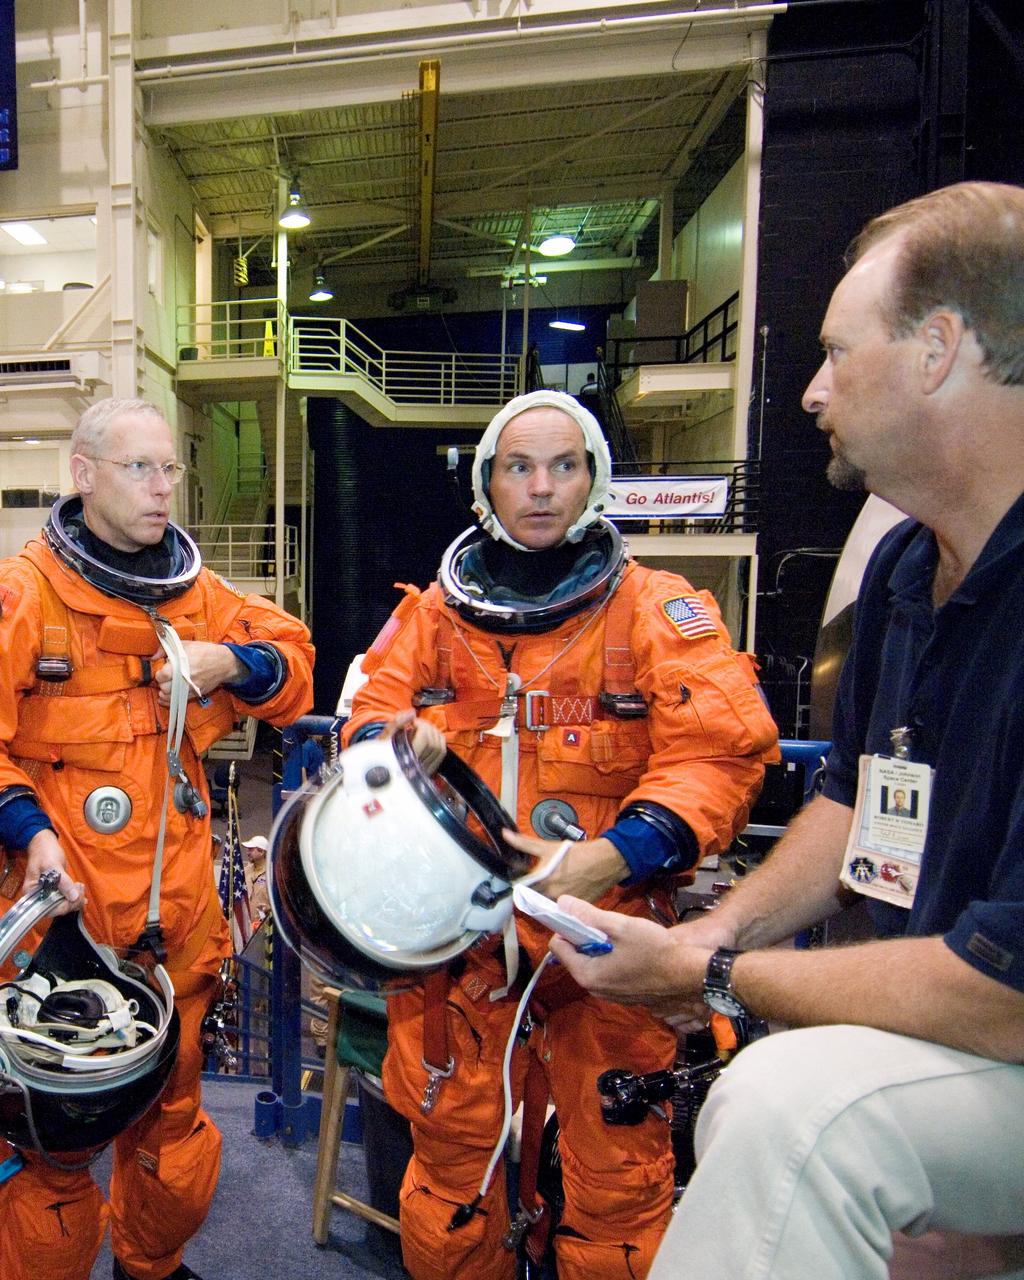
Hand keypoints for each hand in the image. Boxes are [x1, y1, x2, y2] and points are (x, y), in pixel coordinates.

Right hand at [22, 829, 84, 914]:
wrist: (44, 843)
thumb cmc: (44, 852)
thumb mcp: (53, 865)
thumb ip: (63, 881)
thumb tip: (73, 896)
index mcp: (32, 893)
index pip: (49, 909)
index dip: (64, 906)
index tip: (76, 897)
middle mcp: (39, 896)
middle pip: (57, 908)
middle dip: (72, 902)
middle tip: (81, 889)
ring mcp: (47, 893)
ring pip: (63, 904)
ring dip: (75, 899)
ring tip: (81, 887)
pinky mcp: (55, 889)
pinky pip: (65, 898)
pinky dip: (74, 897)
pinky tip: (81, 893)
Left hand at [154, 641, 244, 705]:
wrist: (223, 663)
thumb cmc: (205, 652)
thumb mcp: (185, 644)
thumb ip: (165, 649)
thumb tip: (153, 657)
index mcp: (181, 665)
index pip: (161, 676)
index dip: (159, 673)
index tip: (162, 670)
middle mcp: (185, 679)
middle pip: (164, 688)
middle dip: (162, 683)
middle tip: (165, 678)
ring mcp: (190, 688)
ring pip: (170, 697)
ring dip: (165, 692)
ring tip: (165, 687)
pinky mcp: (195, 694)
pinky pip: (178, 702)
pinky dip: (169, 701)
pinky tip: (166, 696)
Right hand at [382, 709, 446, 774]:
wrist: (379, 770)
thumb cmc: (379, 753)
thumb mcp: (383, 737)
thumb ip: (396, 723)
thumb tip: (412, 712)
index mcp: (405, 759)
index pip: (424, 738)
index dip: (421, 725)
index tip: (412, 722)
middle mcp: (417, 767)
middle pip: (434, 742)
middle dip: (428, 727)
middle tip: (417, 724)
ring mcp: (424, 770)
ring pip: (440, 748)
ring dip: (434, 733)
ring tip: (423, 729)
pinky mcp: (428, 770)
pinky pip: (441, 754)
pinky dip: (439, 741)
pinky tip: (431, 736)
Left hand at [504, 830, 627, 903]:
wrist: (605, 862)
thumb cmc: (577, 854)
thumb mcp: (548, 847)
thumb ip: (524, 843)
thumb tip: (505, 834)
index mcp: (542, 881)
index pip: (519, 891)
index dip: (517, 887)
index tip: (519, 883)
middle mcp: (550, 896)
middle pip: (532, 900)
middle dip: (530, 894)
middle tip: (534, 885)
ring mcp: (563, 905)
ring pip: (546, 906)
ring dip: (544, 900)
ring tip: (550, 889)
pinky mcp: (575, 910)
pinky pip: (561, 910)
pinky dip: (559, 904)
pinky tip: (562, 894)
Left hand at [547, 896, 711, 1019]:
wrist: (688, 975)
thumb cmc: (654, 950)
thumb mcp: (620, 926)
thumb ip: (588, 915)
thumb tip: (562, 903)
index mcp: (587, 974)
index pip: (558, 946)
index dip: (568, 927)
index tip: (585, 917)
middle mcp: (593, 989)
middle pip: (575, 956)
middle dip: (586, 938)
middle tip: (609, 927)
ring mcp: (609, 995)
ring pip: (592, 964)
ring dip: (600, 948)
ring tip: (623, 938)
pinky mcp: (623, 996)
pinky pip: (607, 973)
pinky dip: (612, 960)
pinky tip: (632, 952)